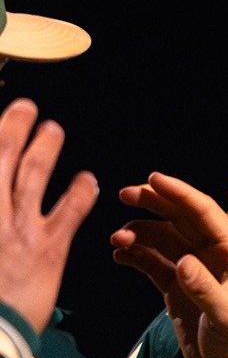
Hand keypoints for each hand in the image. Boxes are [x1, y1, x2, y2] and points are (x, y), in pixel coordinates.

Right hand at [0, 98, 97, 331]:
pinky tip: (89, 180)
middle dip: (11, 129)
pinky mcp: (47, 251)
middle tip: (24, 107)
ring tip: (53, 128)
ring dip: (43, 149)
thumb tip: (4, 201)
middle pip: (0, 160)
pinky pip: (67, 213)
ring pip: (31, 177)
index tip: (3, 118)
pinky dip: (79, 194)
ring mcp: (16, 230)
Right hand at [111, 174, 227, 357]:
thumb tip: (183, 261)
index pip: (206, 213)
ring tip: (117, 239)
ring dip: (139, 232)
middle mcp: (217, 256)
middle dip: (154, 203)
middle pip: (182, 218)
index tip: (152, 178)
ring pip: (164, 238)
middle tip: (124, 194)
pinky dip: (136, 254)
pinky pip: (153, 260)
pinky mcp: (178, 286)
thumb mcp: (226, 318)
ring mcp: (195, 270)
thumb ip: (205, 290)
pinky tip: (119, 255)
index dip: (180, 193)